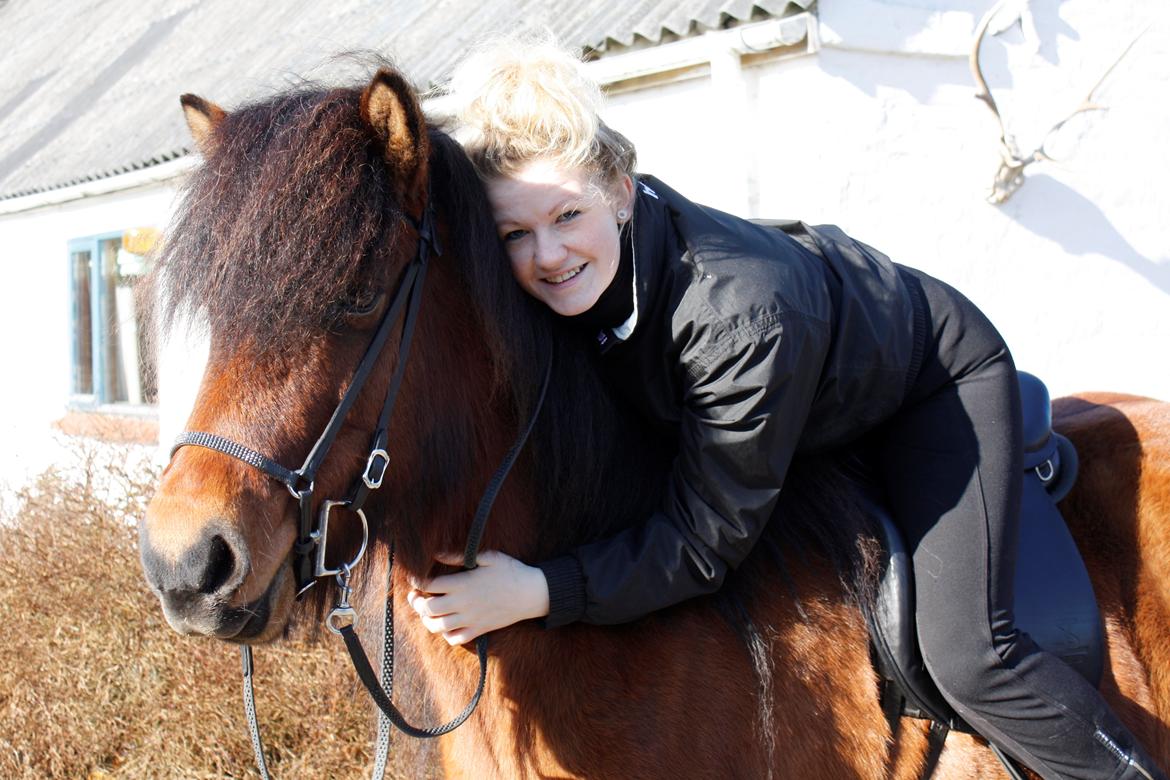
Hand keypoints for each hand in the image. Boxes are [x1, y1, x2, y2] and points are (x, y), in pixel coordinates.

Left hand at [407, 550, 549, 645]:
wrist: (531, 593)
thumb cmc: (510, 571)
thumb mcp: (487, 556)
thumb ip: (459, 555)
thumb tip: (437, 553)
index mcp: (462, 584)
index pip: (428, 585)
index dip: (416, 582)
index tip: (415, 578)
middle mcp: (463, 604)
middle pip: (428, 608)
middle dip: (417, 603)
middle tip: (416, 596)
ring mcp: (470, 619)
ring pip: (437, 626)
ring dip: (427, 620)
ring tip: (427, 612)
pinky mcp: (479, 630)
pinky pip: (455, 639)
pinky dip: (445, 634)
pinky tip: (446, 625)